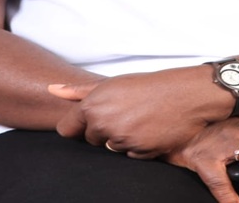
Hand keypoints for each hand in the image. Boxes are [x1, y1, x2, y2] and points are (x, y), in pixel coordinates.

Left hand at [48, 67, 225, 155]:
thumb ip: (79, 91)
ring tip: (142, 119)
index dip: (80, 126)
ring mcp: (120, 138)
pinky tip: (151, 130)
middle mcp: (104, 122)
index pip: (67, 129)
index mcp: (94, 103)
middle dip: (105, 130)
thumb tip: (51, 89)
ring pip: (111, 148)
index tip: (95, 119)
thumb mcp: (114, 82)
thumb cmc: (152, 85)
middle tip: (128, 113)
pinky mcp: (137, 151)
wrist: (187, 93)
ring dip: (123, 139)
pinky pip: (130, 157)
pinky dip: (139, 147)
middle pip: (90, 140)